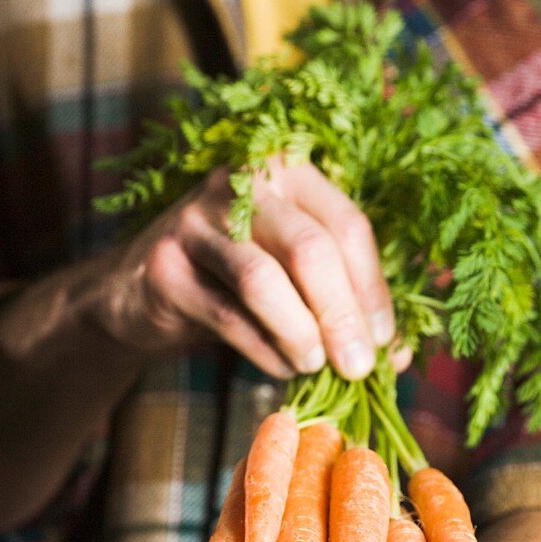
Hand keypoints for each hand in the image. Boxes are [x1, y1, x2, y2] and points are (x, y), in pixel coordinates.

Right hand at [100, 157, 405, 379]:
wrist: (144, 290)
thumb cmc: (239, 281)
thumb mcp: (297, 279)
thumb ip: (347, 305)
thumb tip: (396, 356)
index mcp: (289, 172)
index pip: (347, 226)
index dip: (373, 290)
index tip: (383, 342)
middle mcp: (241, 181)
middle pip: (311, 250)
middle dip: (342, 316)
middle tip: (357, 367)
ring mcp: (195, 219)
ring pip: (264, 281)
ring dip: (300, 334)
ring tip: (315, 366)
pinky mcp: (164, 265)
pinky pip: (226, 315)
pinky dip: (263, 351)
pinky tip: (281, 368)